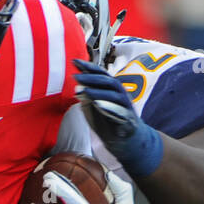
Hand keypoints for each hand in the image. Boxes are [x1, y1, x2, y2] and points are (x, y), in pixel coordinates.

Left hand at [73, 58, 163, 179]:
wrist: (126, 143)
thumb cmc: (109, 123)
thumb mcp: (93, 110)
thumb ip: (87, 99)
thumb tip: (77, 88)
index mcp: (112, 90)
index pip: (100, 75)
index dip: (88, 67)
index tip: (74, 61)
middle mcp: (120, 95)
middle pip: (108, 81)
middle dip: (92, 77)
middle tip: (76, 76)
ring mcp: (126, 107)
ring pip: (115, 95)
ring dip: (98, 92)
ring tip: (83, 91)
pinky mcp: (129, 121)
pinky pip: (120, 113)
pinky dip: (110, 108)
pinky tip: (98, 105)